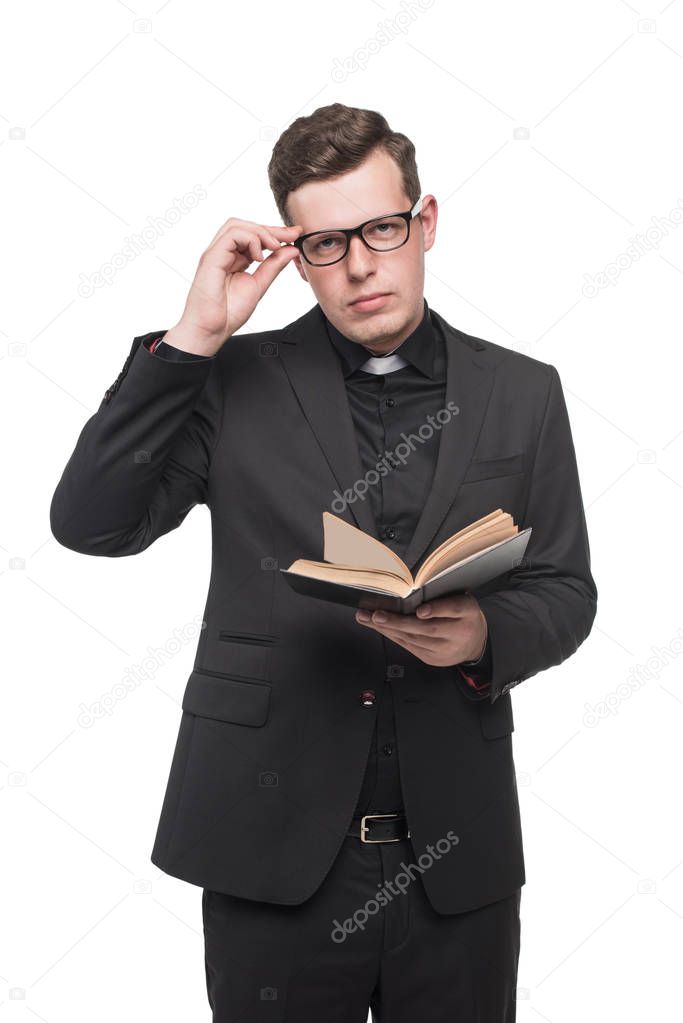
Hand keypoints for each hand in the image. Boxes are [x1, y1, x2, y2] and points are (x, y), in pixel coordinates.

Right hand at [165, 218, 303, 354]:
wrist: (212, 330)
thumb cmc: (229, 312)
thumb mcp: (259, 284)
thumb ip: (274, 266)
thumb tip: (291, 250)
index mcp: (234, 259)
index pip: (254, 237)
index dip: (275, 233)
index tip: (295, 235)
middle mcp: (223, 253)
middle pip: (246, 226)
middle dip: (271, 228)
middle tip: (292, 235)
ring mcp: (216, 253)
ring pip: (237, 225)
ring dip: (260, 232)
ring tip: (274, 247)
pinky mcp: (211, 257)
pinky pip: (231, 235)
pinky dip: (250, 240)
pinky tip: (259, 257)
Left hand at [354, 594, 487, 667]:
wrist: (474, 643)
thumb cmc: (462, 615)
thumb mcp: (462, 599)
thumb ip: (444, 597)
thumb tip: (413, 594)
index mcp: (468, 612)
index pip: (454, 610)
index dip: (436, 610)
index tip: (421, 611)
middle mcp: (458, 634)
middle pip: (427, 629)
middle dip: (398, 622)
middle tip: (377, 615)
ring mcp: (445, 650)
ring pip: (414, 639)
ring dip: (388, 629)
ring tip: (368, 618)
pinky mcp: (432, 659)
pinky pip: (410, 646)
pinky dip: (392, 636)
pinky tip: (379, 627)